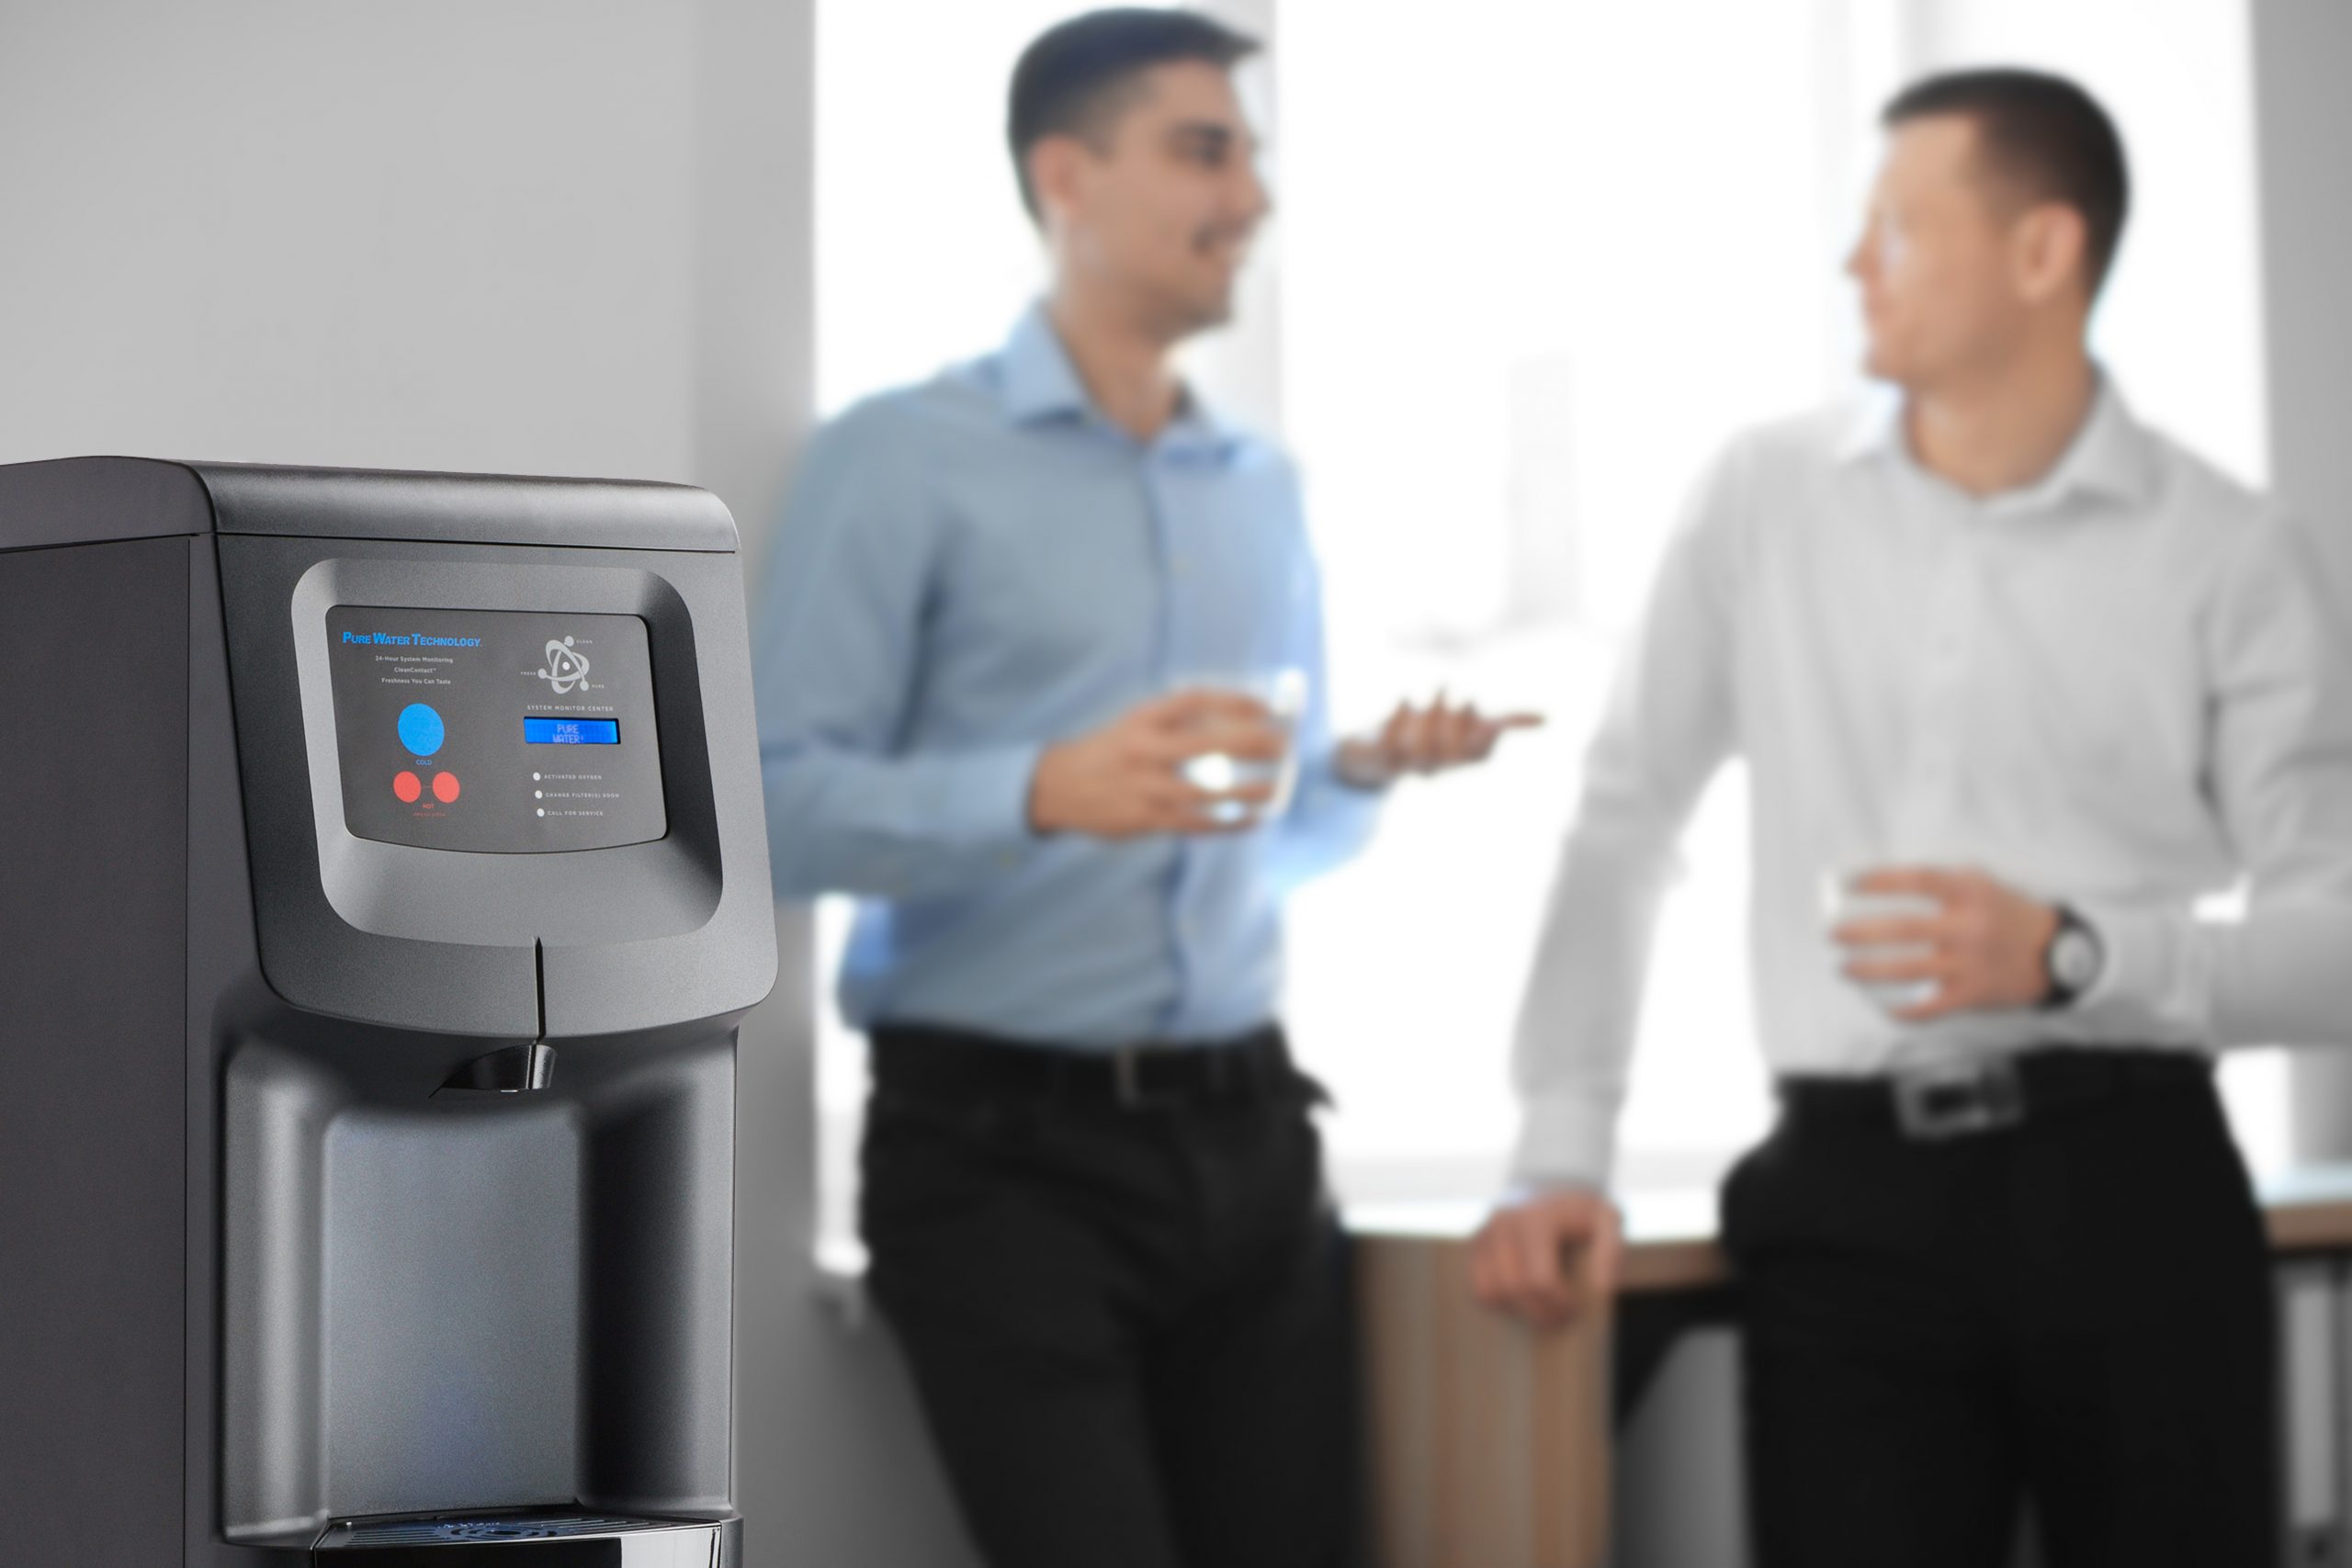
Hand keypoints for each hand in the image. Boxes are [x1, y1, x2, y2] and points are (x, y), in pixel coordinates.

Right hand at [1029, 689, 1286, 838]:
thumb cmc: (1112, 751)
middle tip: (1282, 745)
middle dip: (1249, 743)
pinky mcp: (1145, 820)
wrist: (1059, 787)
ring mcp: (1144, 788)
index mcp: (1142, 719)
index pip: (1194, 700)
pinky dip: (1227, 823)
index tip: (1266, 707)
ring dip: (1245, 791)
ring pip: (1203, 792)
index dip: (1234, 701)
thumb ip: (1179, 721)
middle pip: (1205, 743)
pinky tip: (1253, 820)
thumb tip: (1241, 718)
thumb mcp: (1137, 723)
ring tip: (1275, 788)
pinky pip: (1195, 824)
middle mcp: (1142, 750)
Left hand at [1337, 692, 1542, 788]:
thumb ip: (1504, 722)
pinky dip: (1397, 718)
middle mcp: (1436, 767)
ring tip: (1433, 691)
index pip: (1480, 756)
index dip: (1486, 738)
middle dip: (1455, 719)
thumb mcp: (1468, 726)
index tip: (1482, 712)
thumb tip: (1547, 719)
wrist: (1372, 755)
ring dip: (1429, 715)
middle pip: (1452, 752)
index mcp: (1458, 760)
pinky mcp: (1379, 759)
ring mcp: (1405, 766)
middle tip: (1452, 692)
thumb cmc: (1428, 737)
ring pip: (1422, 750)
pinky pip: (1388, 745)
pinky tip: (1404, 698)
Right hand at [1469, 1185, 1621, 1330]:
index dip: (1557, 1305)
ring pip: (1489, 1291)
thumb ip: (1611, 1251)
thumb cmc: (1583, 1212)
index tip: (1574, 1311)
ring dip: (1516, 1309)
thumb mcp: (1609, 1220)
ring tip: (1542, 1308)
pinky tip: (1523, 1297)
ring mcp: (1485, 1232)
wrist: (1552, 1186)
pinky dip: (1499, 1300)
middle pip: (1513, 1288)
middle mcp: (1504, 1222)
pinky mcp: (1475, 1243)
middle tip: (1560, 1318)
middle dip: (1539, 1312)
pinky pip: (1478, 1286)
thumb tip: (1602, 1290)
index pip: (1540, 1279)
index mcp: (1536, 1218)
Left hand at [1832, 866, 2060, 1021]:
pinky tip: (1882, 1005)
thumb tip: (1886, 881)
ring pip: (1907, 968)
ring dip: (1868, 969)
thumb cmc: (2008, 914)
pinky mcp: (1972, 994)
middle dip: (1860, 932)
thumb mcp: (1983, 885)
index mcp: (1970, 894)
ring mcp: (1969, 963)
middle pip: (1902, 929)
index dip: (1880, 880)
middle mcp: (1968, 928)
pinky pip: (1929, 1006)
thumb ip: (1943, 881)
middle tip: (1833, 933)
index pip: (1917, 880)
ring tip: (1844, 968)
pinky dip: (1902, 1009)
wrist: (2057, 953)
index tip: (1849, 883)